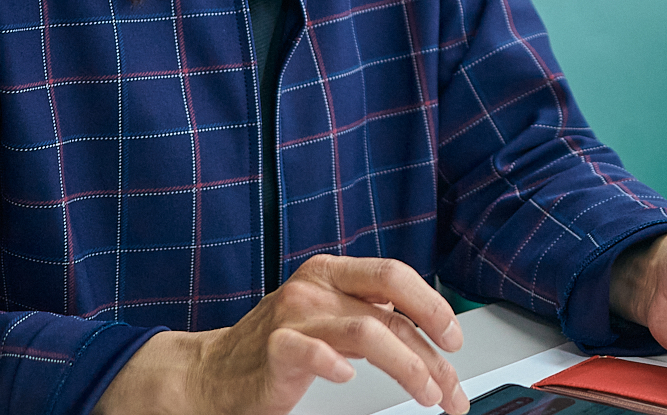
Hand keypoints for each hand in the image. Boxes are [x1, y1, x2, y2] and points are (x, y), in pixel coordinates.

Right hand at [95, 255, 468, 414]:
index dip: (432, 305)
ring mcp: (292, 317)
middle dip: (429, 349)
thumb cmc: (278, 348)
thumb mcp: (330, 320)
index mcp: (332, 272)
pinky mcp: (272, 350)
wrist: (212, 373)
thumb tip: (433, 339)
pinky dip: (334, 363)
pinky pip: (310, 352)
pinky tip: (348, 377)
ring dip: (407, 366)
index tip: (454, 339)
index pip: (395, 275)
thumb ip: (372, 317)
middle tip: (449, 383)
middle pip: (389, 308)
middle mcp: (314, 287)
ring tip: (427, 394)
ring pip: (366, 331)